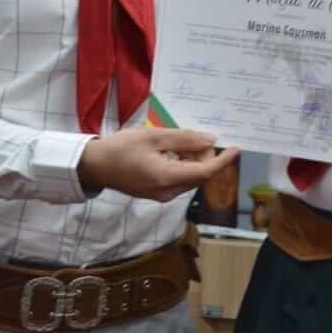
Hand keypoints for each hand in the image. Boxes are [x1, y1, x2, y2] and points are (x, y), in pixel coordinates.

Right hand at [76, 126, 239, 202]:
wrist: (94, 165)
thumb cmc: (121, 148)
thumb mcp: (153, 137)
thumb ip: (184, 139)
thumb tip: (210, 140)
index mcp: (167, 178)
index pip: (205, 172)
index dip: (223, 160)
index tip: (236, 148)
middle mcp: (167, 192)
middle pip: (199, 176)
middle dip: (204, 157)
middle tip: (195, 136)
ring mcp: (161, 196)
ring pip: (190, 178)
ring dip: (192, 160)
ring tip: (179, 141)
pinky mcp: (156, 194)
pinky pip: (178, 181)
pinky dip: (182, 166)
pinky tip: (171, 151)